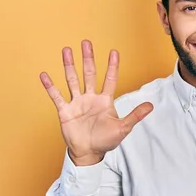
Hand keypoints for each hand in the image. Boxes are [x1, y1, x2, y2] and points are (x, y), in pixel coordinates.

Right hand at [40, 40, 152, 165]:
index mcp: (105, 101)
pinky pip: (57, 96)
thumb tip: (151, 105)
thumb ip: (135, 115)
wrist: (88, 153)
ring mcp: (77, 103)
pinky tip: (44, 75)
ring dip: (69, 65)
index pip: (110, 79)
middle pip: (89, 74)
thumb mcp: (123, 128)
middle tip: (86, 42)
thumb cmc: (106, 141)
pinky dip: (50, 86)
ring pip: (72, 80)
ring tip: (66, 50)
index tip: (114, 52)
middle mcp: (90, 98)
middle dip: (88, 58)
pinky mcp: (65, 111)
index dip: (112, 66)